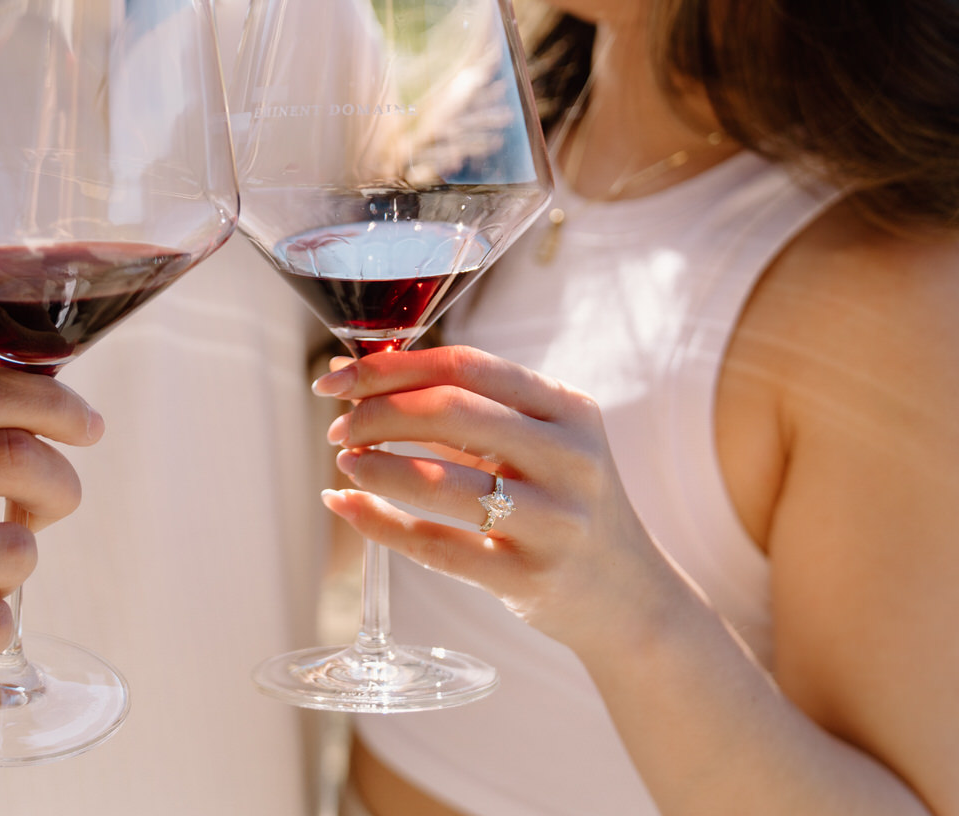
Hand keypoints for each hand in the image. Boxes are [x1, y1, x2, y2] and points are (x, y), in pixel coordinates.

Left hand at [313, 346, 689, 655]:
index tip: (336, 378)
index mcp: (569, 407)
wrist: (627, 597)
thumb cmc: (561, 501)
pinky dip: (377, 523)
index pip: (465, 366)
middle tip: (339, 429)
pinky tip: (344, 506)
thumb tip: (349, 372)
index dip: (390, 367)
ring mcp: (553, 521)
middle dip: (375, 415)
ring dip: (374, 467)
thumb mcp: (535, 442)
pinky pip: (435, 546)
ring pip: (438, 481)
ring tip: (345, 463)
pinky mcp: (528, 578)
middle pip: (449, 413)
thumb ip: (454, 407)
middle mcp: (569, 457)